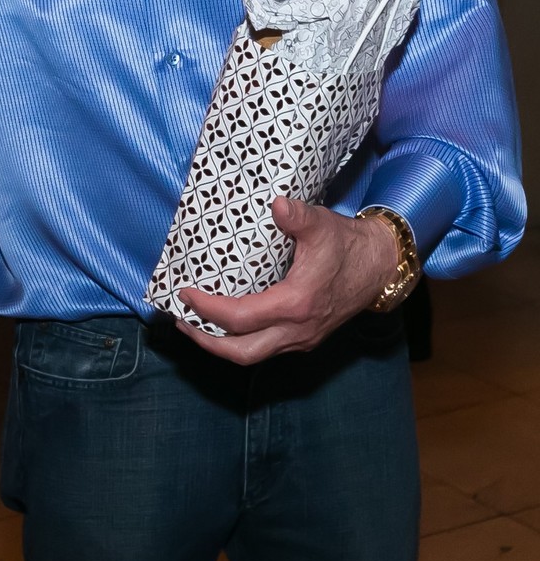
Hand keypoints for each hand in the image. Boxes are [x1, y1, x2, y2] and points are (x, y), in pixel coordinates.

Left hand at [176, 197, 398, 363]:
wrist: (380, 265)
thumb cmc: (346, 244)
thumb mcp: (322, 224)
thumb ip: (298, 216)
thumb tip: (277, 204)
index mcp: (296, 304)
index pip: (240, 318)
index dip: (207, 309)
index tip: (185, 293)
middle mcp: (297, 330)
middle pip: (242, 353)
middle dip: (206, 340)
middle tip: (181, 319)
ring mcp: (302, 338)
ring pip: (254, 355)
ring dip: (221, 344)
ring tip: (196, 324)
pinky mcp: (305, 337)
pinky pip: (266, 348)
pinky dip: (241, 341)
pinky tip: (228, 324)